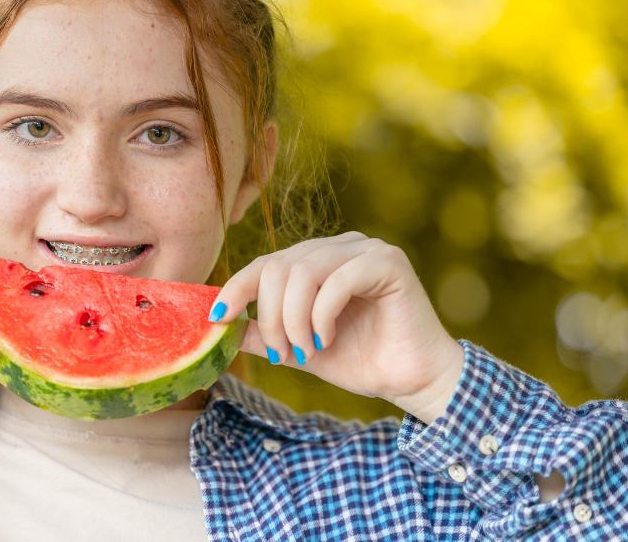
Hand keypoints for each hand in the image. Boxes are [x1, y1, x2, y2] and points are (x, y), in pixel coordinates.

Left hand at [210, 232, 464, 423]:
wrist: (411, 380)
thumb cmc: (360, 360)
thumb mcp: (298, 348)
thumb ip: (263, 332)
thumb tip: (219, 324)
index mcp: (317, 260)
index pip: (266, 263)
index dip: (237, 288)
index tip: (216, 318)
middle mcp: (339, 247)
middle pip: (279, 266)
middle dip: (271, 316)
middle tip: (282, 353)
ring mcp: (365, 249)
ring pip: (303, 271)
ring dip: (294, 319)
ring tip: (306, 349)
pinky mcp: (388, 262)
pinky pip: (337, 279)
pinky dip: (322, 314)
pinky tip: (326, 338)